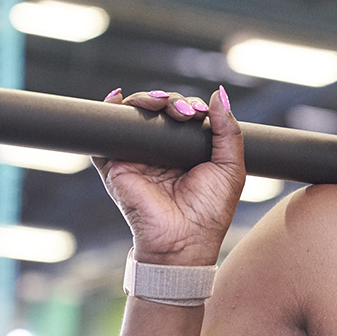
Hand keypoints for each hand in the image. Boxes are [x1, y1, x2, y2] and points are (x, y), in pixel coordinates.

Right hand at [93, 87, 244, 265]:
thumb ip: (228, 130)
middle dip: (170, 101)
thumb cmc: (211, 210)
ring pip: (135, 116)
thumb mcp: (231, 166)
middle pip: (159, 111)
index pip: (184, 115)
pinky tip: (116, 98)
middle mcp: (161, 151)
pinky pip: (106, 136)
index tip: (199, 113)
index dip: (190, 106)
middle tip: (184, 113)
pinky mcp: (117, 166)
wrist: (185, 240)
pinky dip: (108, 112)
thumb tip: (218, 95)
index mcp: (187, 150)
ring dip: (145, 100)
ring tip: (159, 103)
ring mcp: (138, 157)